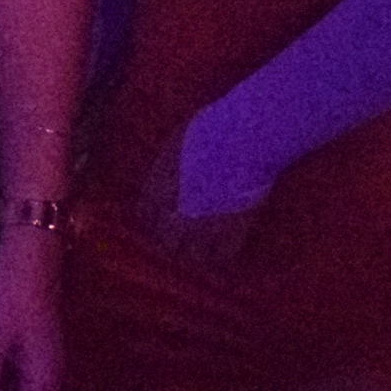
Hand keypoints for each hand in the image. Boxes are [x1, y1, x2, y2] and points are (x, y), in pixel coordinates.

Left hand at [132, 124, 256, 272]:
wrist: (246, 138)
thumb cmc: (213, 129)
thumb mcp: (179, 140)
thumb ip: (169, 162)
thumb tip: (168, 170)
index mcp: (160, 187)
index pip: (144, 216)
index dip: (152, 220)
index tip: (160, 220)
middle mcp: (176, 211)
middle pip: (164, 241)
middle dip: (170, 241)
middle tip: (181, 240)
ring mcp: (204, 225)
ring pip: (190, 257)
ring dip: (194, 255)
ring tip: (201, 252)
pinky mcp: (232, 232)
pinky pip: (222, 260)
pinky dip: (222, 262)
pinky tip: (224, 258)